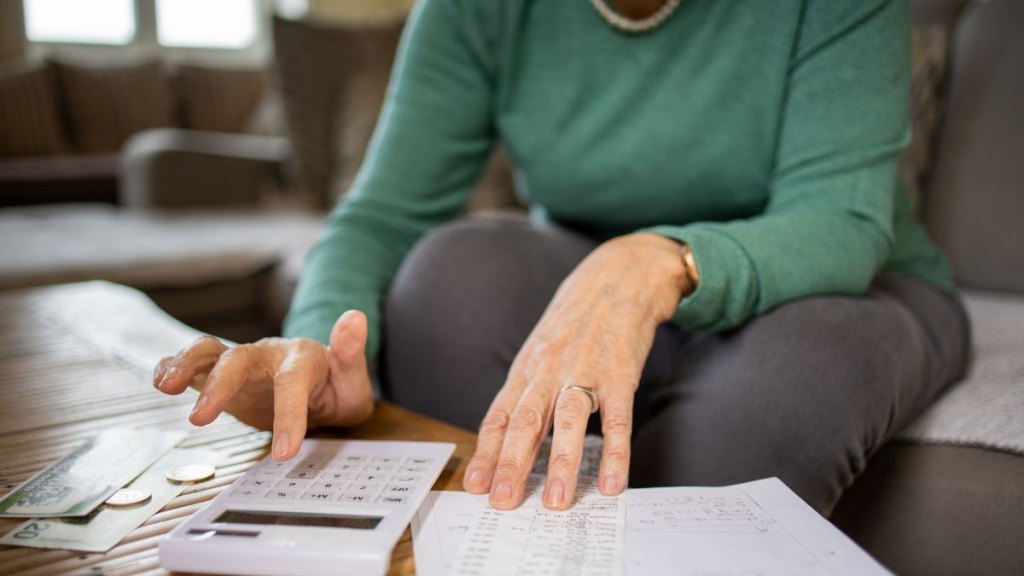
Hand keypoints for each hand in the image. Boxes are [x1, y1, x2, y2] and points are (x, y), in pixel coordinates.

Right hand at [153, 311, 374, 459]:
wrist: (320, 388)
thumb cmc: (336, 387)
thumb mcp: (354, 379)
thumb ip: (351, 353)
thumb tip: (355, 317)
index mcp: (303, 358)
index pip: (292, 383)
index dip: (288, 415)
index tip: (284, 452)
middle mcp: (268, 355)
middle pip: (239, 360)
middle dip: (219, 385)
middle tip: (199, 420)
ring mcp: (243, 363)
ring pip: (209, 352)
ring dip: (186, 365)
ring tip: (167, 387)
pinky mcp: (222, 375)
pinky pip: (196, 364)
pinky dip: (174, 366)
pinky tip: (161, 380)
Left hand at [461, 233, 690, 509]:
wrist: (618, 277)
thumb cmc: (575, 321)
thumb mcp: (541, 350)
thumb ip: (528, 391)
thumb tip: (508, 439)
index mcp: (527, 369)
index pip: (499, 416)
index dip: (486, 452)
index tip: (474, 485)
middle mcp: (550, 371)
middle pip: (525, 421)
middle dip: (512, 463)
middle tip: (502, 501)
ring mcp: (586, 371)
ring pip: (569, 420)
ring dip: (560, 462)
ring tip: (555, 501)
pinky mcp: (621, 373)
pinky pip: (618, 418)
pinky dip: (615, 451)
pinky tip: (611, 482)